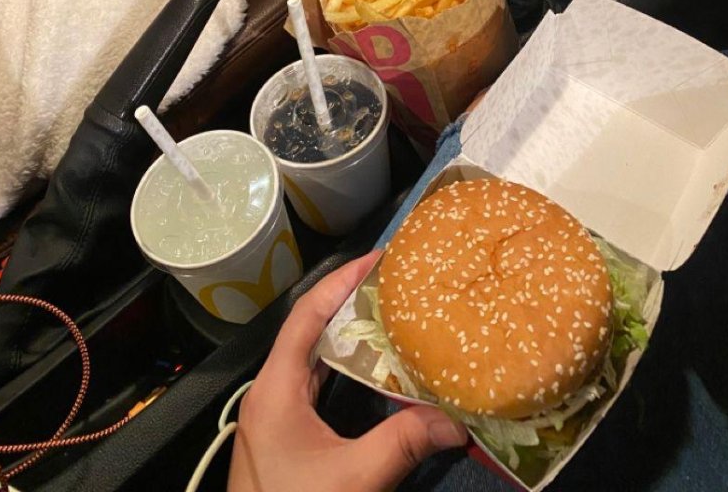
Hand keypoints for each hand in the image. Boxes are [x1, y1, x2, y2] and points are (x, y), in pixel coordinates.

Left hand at [228, 252, 467, 491]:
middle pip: (309, 331)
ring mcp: (275, 417)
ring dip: (348, 337)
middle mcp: (270, 393)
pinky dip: (346, 372)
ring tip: (391, 316)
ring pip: (313, 360)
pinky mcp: (286, 439)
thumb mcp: (353, 481)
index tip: (378, 257)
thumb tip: (456, 420)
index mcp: (275, 389)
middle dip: (350, 303)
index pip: (306, 315)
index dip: (341, 282)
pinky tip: (377, 373)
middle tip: (394, 284)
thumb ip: (402, 444)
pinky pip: (317, 388)